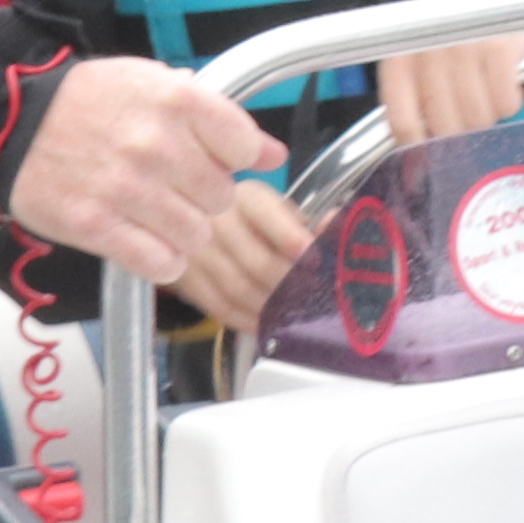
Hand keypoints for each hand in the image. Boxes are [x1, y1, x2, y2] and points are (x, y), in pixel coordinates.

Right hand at [7, 58, 271, 292]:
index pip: (243, 146)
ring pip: (197, 236)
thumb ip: (217, 117)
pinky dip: (161, 259)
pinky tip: (146, 240)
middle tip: (177, 187)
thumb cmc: (90, 102)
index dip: (233, 158)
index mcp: (175, 99)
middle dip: (205, 197)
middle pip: (222, 197)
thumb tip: (273, 154)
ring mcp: (125, 188)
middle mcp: (155, 143)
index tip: (214, 158)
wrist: (13, 121)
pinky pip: (160, 263)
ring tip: (159, 216)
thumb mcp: (154, 85)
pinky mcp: (95, 225)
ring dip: (185, 233)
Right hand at [186, 180, 314, 327]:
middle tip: (312, 298)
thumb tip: (335, 226)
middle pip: (256, 262)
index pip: (266, 215)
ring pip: (240, 290)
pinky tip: (266, 324)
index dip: (290, 237)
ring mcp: (197, 253)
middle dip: (289, 285)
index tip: (313, 258)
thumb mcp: (274, 210)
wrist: (189, 223)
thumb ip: (304, 222)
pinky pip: (220, 307)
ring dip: (271, 308)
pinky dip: (247, 320)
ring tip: (294, 316)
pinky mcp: (188, 280)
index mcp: (245, 198)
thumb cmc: (247, 219)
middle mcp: (217, 223)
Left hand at [373, 28, 523, 149]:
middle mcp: (428, 54)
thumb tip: (418, 161)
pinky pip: (505, 103)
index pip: (403, 123)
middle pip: (446, 127)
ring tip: (489, 93)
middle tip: (471, 113)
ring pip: (478, 118)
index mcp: (401, 59)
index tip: (433, 158)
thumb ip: (414, 99)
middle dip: (463, 131)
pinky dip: (510, 103)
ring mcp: (463, 50)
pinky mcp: (497, 49)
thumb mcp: (422, 57)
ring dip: (489, 116)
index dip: (420, 148)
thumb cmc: (456, 31)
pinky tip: (508, 86)